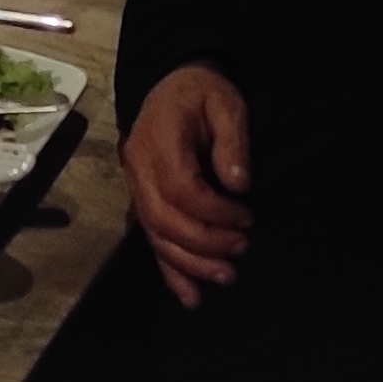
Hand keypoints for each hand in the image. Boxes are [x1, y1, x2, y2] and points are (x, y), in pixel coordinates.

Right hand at [123, 66, 253, 302]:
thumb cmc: (201, 93)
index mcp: (158, 142)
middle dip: (205, 242)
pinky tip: (190, 296)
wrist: (168, 85)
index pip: (181, 189)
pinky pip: (151, 241)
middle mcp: (139, 170)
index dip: (214, 210)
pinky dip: (170, 271)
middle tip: (242, 249)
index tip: (246, 216)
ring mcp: (136, 188)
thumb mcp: (225, 102)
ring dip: (190, 263)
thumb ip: (232, 140)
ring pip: (156, 236)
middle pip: (165, 220)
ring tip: (226, 276)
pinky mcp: (141, 203)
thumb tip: (238, 184)